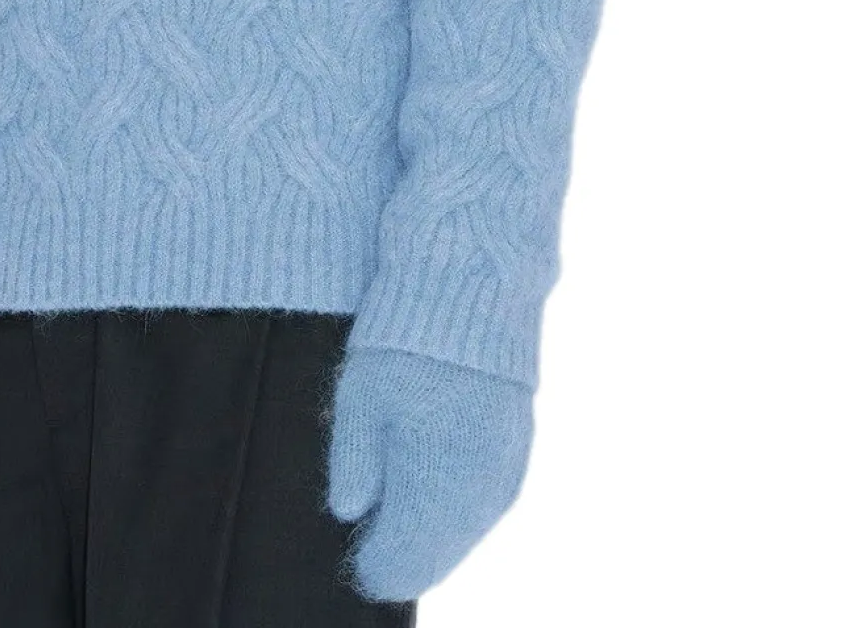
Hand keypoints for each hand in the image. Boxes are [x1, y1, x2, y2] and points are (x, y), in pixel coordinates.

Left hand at [327, 346, 534, 601]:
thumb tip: (348, 513)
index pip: (400, 564)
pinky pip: (483, 508)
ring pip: (461, 536)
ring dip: (431, 536)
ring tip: (400, 519)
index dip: (374, 565)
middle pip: (433, 558)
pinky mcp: (517, 455)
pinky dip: (456, 511)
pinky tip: (435, 495)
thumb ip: (354, 464)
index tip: (356, 556)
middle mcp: (472, 494)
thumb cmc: (404, 345)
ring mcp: (501, 476)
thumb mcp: (359, 399)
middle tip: (374, 544)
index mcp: (431, 486)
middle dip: (402, 554)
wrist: (472, 299)